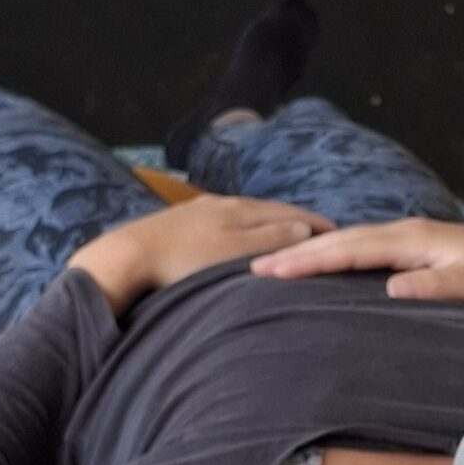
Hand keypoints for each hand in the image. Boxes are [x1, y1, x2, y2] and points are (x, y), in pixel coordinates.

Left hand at [70, 193, 332, 316]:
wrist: (125, 258)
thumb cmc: (182, 261)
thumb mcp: (234, 252)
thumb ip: (271, 238)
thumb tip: (306, 228)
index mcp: (240, 208)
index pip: (290, 211)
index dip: (316, 223)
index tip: (338, 233)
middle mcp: (221, 203)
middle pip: (268, 209)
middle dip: (295, 220)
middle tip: (318, 235)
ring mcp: (198, 212)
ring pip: (244, 216)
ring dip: (268, 225)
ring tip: (284, 238)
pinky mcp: (178, 225)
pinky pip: (223, 224)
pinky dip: (242, 231)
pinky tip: (237, 241)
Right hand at [250, 218, 463, 325]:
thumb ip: (436, 288)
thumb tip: (391, 290)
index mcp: (413, 239)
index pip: (350, 249)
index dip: (309, 261)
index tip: (272, 272)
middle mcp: (405, 232)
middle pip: (340, 241)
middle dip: (297, 254)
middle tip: (253, 269)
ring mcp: (409, 237)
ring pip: (349, 242)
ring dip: (312, 253)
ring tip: (275, 266)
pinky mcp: (414, 248)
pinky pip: (363, 249)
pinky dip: (336, 254)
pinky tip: (323, 265)